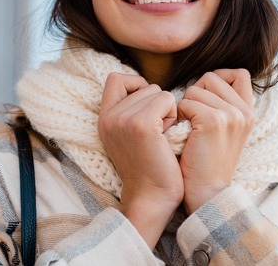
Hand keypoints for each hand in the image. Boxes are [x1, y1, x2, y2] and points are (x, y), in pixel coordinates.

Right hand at [97, 72, 183, 247]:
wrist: (152, 198)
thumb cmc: (150, 168)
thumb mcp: (130, 136)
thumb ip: (131, 112)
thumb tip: (148, 87)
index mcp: (104, 119)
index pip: (116, 78)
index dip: (136, 85)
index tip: (148, 107)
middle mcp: (109, 117)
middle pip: (144, 85)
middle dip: (157, 104)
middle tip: (157, 132)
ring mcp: (123, 119)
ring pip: (157, 91)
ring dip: (167, 111)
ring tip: (162, 136)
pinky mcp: (142, 124)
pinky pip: (167, 99)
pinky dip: (173, 115)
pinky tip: (168, 137)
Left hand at [177, 69, 254, 213]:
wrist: (205, 193)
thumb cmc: (205, 162)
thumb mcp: (223, 131)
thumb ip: (221, 105)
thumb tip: (204, 80)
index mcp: (248, 112)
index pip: (239, 73)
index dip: (219, 77)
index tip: (205, 96)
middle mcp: (243, 111)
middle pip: (212, 77)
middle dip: (196, 93)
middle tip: (193, 119)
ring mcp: (231, 115)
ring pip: (195, 89)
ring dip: (184, 107)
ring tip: (189, 131)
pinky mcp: (213, 121)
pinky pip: (185, 102)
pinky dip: (178, 117)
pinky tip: (184, 135)